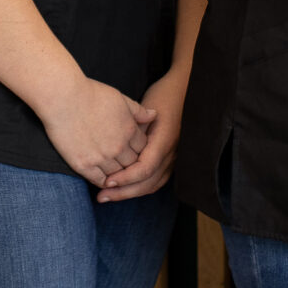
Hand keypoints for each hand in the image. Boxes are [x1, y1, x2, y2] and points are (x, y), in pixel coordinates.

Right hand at [40, 77, 153, 187]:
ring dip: (118, 174)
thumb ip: (138, 110)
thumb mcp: (119, 98)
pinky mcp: (83, 165)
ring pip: (118, 175)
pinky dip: (104, 182)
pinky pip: (99, 181)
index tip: (132, 147)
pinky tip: (104, 179)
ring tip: (115, 172)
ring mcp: (101, 158)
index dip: (139, 148)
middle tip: (124, 161)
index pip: (144, 148)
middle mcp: (118, 147)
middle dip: (131, 163)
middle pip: (133, 164)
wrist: (62, 97)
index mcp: (129, 130)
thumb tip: (154, 115)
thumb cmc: (90, 93)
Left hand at [96, 68, 186, 202]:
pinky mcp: (171, 159)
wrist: (185, 91)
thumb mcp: (146, 106)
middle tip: (102, 196)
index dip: (126, 178)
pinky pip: (156, 180)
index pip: (145, 168)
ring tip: (109, 195)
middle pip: (148, 182)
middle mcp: (171, 154)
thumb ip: (133, 128)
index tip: (107, 181)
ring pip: (152, 184)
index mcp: (164, 141)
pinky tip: (124, 189)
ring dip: (130, 192)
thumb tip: (115, 147)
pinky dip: (139, 187)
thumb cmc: (163, 95)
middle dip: (124, 191)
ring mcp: (173, 158)